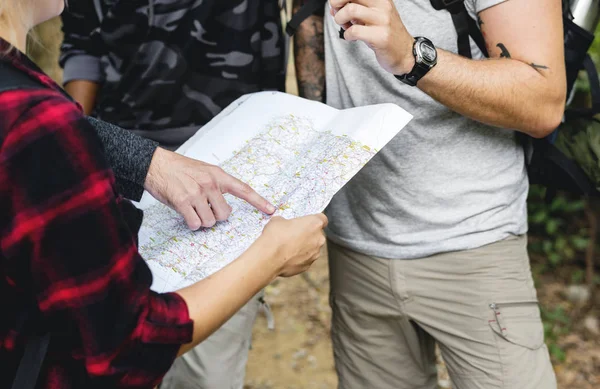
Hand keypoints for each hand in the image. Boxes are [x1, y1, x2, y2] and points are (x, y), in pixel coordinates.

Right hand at [145, 148, 275, 229]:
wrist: (155, 164)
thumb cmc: (179, 169)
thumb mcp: (203, 171)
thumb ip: (217, 185)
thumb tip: (225, 207)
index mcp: (218, 175)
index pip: (243, 189)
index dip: (258, 201)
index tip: (271, 210)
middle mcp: (210, 183)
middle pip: (225, 215)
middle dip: (216, 216)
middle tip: (205, 209)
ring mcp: (196, 193)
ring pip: (210, 221)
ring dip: (202, 220)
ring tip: (192, 208)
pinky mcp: (183, 202)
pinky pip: (195, 223)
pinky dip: (192, 223)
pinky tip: (186, 214)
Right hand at [262, 214, 327, 276]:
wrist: (269, 257)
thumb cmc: (275, 235)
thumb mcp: (278, 220)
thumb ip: (287, 222)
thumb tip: (284, 225)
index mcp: (314, 224)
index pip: (322, 219)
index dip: (314, 220)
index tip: (306, 222)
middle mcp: (319, 239)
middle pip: (317, 234)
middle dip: (307, 234)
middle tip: (293, 235)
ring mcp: (315, 254)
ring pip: (312, 248)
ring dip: (304, 247)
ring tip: (288, 247)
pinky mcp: (308, 265)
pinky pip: (305, 259)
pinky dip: (299, 258)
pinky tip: (287, 257)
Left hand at [330, 0, 414, 74]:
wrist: (405, 53)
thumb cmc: (385, 34)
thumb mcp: (372, 16)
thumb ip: (355, 9)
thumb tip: (333, 7)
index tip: (337, 6)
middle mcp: (383, 5)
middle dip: (336, 4)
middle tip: (338, 15)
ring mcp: (383, 20)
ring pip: (350, 10)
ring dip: (340, 19)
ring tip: (345, 27)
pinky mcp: (380, 36)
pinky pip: (354, 31)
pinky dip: (347, 35)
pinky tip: (352, 38)